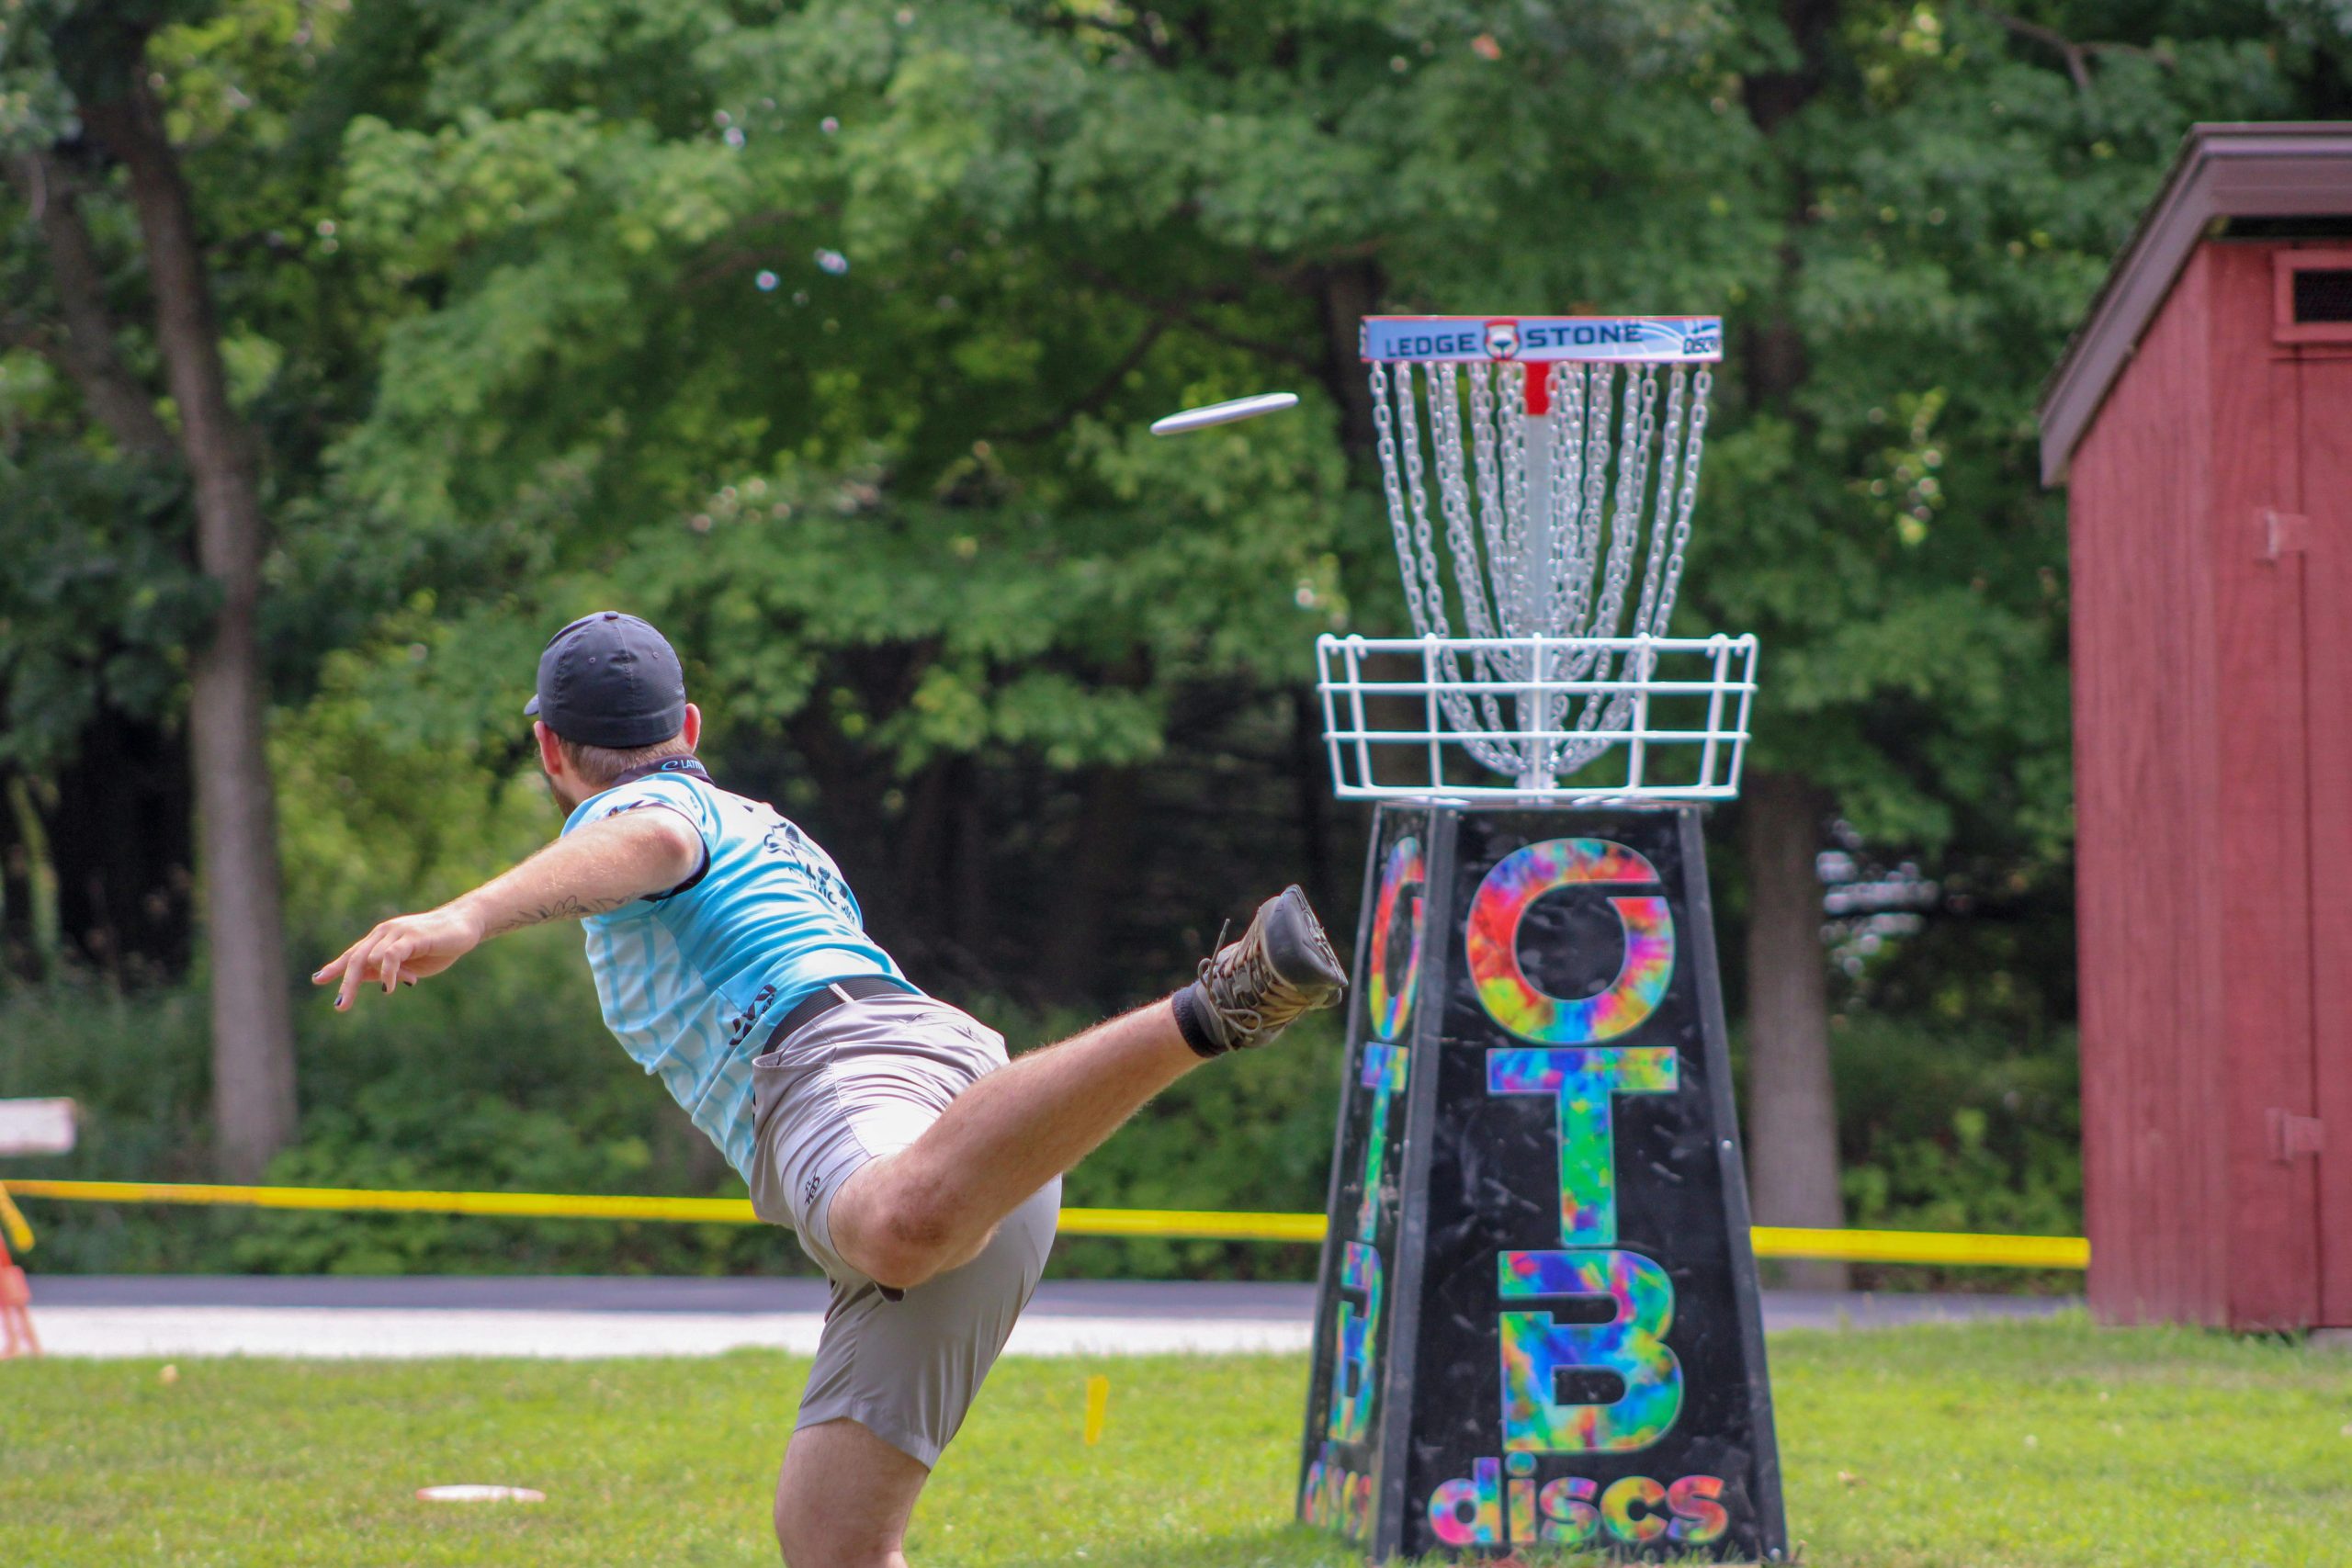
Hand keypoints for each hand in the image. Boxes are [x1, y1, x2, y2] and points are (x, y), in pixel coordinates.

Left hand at [313, 905, 486, 1010]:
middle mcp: (383, 933)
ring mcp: (396, 932)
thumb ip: (386, 968)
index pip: (353, 954)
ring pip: (372, 959)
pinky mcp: (410, 936)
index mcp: (381, 940)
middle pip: (356, 959)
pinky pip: (390, 956)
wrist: (464, 925)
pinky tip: (392, 986)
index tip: (318, 980)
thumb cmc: (437, 945)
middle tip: (341, 1007)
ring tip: (412, 980)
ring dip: (387, 979)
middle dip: (347, 984)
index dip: (336, 968)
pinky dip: (388, 973)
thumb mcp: (409, 963)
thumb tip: (363, 978)